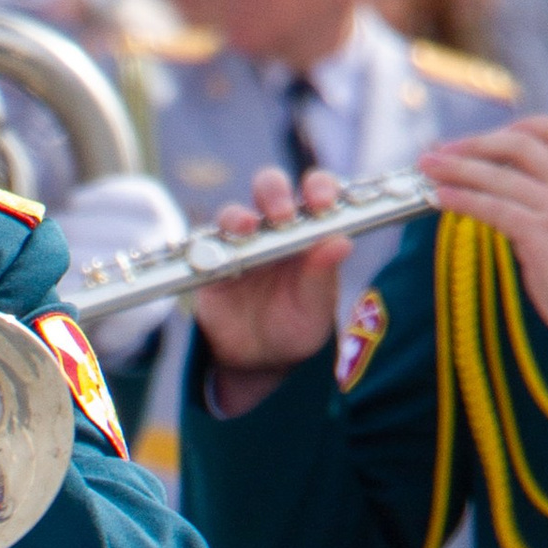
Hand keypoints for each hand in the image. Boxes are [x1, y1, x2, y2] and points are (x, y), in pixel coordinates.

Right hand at [190, 164, 352, 400]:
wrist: (259, 360)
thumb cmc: (295, 327)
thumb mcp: (315, 308)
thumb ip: (323, 275)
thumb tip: (342, 242)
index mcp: (308, 232)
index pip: (315, 193)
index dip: (319, 187)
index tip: (323, 201)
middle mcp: (273, 229)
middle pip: (269, 188)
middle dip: (274, 193)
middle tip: (282, 215)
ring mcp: (240, 243)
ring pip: (233, 212)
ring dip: (239, 216)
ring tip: (247, 230)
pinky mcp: (211, 263)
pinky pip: (205, 247)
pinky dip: (209, 247)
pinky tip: (217, 258)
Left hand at [421, 116, 547, 347]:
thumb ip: (544, 212)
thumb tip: (502, 207)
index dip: (522, 125)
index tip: (489, 134)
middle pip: (519, 144)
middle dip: (474, 142)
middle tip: (440, 150)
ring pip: (499, 175)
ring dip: (456, 168)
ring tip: (426, 168)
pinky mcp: (540, 234)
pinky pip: (494, 208)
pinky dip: (463, 200)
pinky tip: (440, 198)